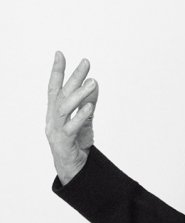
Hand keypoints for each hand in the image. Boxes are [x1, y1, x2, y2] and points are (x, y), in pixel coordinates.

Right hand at [46, 51, 99, 184]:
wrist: (73, 169)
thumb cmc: (76, 143)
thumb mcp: (85, 120)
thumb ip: (89, 103)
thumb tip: (94, 83)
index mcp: (55, 111)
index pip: (54, 87)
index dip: (57, 71)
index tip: (60, 53)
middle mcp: (52, 119)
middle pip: (62, 94)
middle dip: (73, 77)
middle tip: (86, 63)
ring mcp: (56, 131)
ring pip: (65, 109)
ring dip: (79, 94)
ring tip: (92, 82)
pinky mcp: (63, 142)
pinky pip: (71, 127)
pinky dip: (80, 115)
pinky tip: (90, 106)